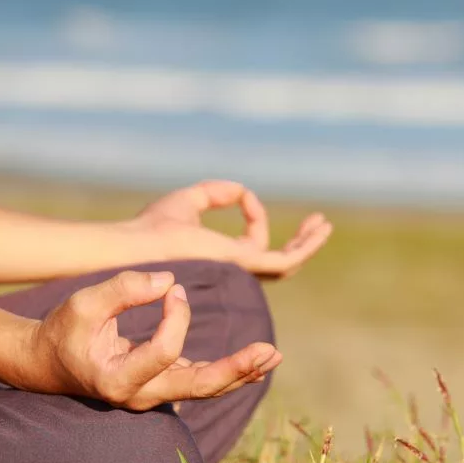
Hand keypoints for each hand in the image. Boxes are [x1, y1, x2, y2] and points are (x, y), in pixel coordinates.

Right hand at [32, 270, 280, 409]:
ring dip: (240, 372)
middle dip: (235, 369)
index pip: (164, 352)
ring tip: (273, 355)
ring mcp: (152, 395)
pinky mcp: (161, 385)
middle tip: (268, 350)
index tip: (174, 288)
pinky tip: (256, 362)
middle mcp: (139, 396)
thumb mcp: (83, 304)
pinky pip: (200, 382)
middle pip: (197, 388)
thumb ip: (123, 290)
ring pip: (204, 389)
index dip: (177, 317)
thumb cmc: (63, 331)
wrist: (47, 363)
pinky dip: (228, 372)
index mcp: (117, 380)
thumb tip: (169, 281)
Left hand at [131, 180, 331, 279]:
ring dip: (307, 245)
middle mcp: (231, 271)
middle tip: (317, 223)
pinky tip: (316, 228)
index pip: (250, 243)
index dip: (254, 216)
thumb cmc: (152, 227)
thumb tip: (241, 191)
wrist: (139, 244)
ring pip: (285, 264)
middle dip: (298, 243)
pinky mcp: (242, 265)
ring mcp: (238, 271)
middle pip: (275, 262)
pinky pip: (283, 260)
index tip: (242, 196)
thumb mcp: (189, 200)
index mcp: (220, 259)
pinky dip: (302, 246)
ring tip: (324, 225)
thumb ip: (214, 193)